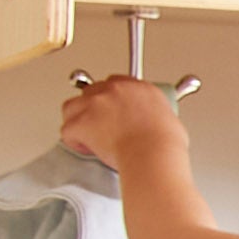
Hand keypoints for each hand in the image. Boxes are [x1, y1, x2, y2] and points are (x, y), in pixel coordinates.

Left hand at [60, 74, 187, 174]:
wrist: (152, 154)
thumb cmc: (163, 144)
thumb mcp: (170, 121)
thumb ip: (156, 116)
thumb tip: (155, 125)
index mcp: (140, 88)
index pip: (117, 83)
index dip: (111, 98)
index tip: (113, 109)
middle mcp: (116, 90)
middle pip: (92, 91)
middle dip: (93, 108)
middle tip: (99, 124)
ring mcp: (95, 103)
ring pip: (72, 107)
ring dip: (77, 120)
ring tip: (86, 135)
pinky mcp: (81, 121)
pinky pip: (67, 130)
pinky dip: (74, 140)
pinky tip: (84, 147)